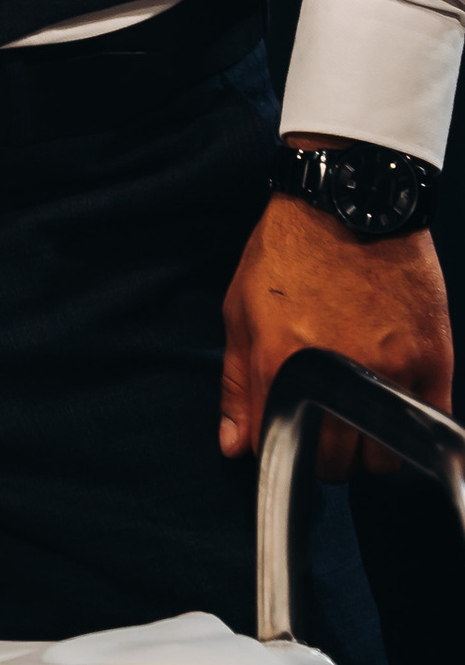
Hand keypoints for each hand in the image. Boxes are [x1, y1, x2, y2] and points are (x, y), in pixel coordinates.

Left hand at [217, 195, 452, 477]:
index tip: (285, 438)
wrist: (347, 200)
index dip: (278, 448)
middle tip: (324, 426)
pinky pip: (426, 427)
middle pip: (333, 465)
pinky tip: (392, 408)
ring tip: (358, 416)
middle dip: (323, 455)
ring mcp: (390, 371)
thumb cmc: (289, 249)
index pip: (277, 447)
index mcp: (280, 363)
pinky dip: (409, 430)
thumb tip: (233, 448)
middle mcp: (335, 375)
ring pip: (382, 460)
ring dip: (368, 448)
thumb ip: (236, 383)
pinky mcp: (431, 361)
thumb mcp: (240, 307)